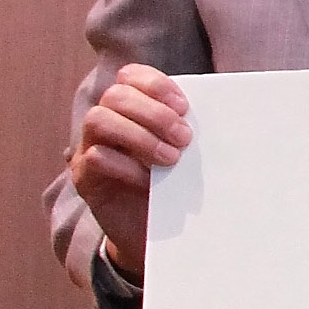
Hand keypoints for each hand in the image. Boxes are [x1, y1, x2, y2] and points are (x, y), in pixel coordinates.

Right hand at [71, 62, 191, 279]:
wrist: (154, 232)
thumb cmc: (174, 185)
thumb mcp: (186, 155)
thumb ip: (189, 132)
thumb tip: (225, 116)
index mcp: (131, 108)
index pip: (131, 76)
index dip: (156, 85)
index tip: (184, 106)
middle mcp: (106, 121)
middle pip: (116, 95)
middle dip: (153, 113)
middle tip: (184, 138)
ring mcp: (89, 147)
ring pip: (99, 120)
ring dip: (139, 136)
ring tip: (170, 158)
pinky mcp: (83, 176)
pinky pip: (96, 158)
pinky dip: (127, 166)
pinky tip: (150, 181)